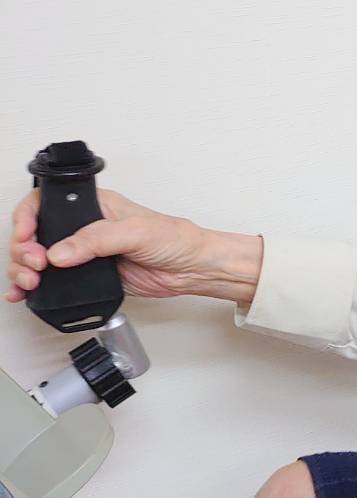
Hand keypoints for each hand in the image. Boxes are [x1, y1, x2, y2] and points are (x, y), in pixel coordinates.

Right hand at [6, 188, 262, 304]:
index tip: (26, 238)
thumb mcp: (136, 231)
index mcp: (93, 204)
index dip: (26, 219)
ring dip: (24, 270)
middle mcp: (84, 226)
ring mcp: (84, 252)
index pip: (44, 203)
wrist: (192, 269)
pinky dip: (34, 288)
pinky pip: (54, 280)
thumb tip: (61, 252)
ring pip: (39, 258)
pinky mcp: (88, 275)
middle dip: (24, 250)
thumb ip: (97, 239)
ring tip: (29, 283)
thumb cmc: (176, 239)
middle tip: (34, 266)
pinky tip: (23, 294)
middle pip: (35, 234)